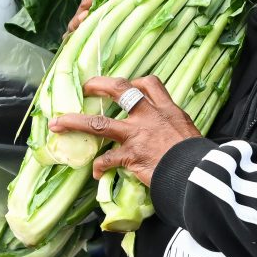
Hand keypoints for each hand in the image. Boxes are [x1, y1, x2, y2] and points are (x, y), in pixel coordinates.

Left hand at [48, 76, 200, 187]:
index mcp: (166, 109)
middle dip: (99, 86)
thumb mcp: (190, 133)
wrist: (197, 174)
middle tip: (86, 87)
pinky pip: (107, 160)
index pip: (149, 84)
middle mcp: (148, 116)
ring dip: (75, 122)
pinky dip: (99, 166)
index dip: (134, 82)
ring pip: (99, 123)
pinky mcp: (130, 155)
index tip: (125, 85)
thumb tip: (170, 136)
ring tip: (58, 123)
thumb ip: (176, 129)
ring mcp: (136, 135)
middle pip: (119, 90)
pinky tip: (95, 172)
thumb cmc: (198, 157)